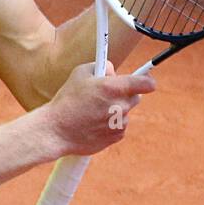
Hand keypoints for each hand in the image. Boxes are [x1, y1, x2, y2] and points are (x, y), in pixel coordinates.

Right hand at [36, 61, 155, 157]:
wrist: (56, 130)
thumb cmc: (67, 100)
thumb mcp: (80, 73)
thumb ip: (103, 67)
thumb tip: (114, 71)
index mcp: (114, 88)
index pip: (146, 83)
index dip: (147, 80)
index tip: (146, 79)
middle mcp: (121, 106)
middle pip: (136, 97)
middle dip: (125, 94)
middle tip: (108, 94)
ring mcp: (120, 123)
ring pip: (125, 113)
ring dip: (116, 110)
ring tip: (93, 111)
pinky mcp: (116, 137)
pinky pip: (119, 126)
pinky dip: (110, 124)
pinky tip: (93, 122)